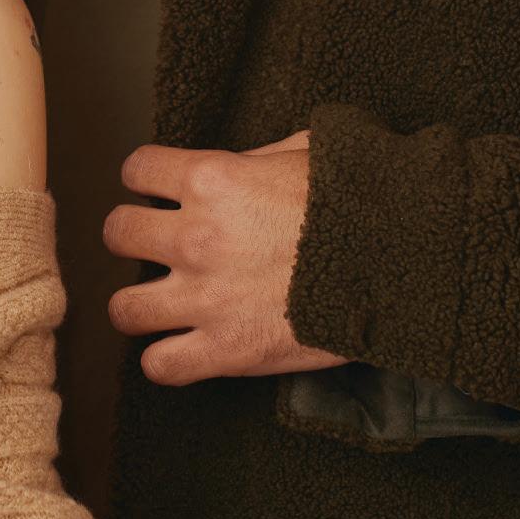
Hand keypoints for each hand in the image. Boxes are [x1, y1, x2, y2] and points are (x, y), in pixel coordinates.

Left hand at [104, 132, 348, 386]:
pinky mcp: (226, 351)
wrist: (402, 262)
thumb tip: (230, 168)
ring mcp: (206, 298)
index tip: (159, 190)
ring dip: (140, 304)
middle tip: (158, 245)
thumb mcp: (304, 152)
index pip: (136, 170)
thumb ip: (252, 159)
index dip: (146, 179)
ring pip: (124, 308)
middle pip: (117, 234)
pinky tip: (184, 349)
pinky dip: (167, 360)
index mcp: (212, 180)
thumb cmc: (360, 202)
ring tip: (162, 303)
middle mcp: (196, 237)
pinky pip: (160, 366)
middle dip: (134, 236)